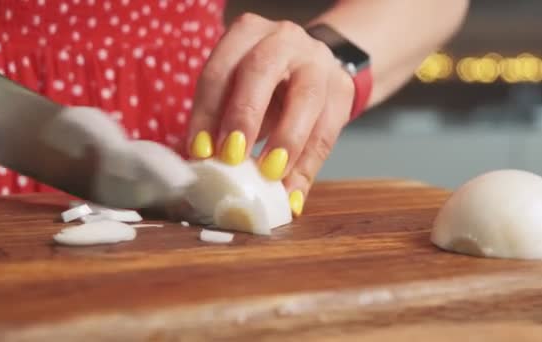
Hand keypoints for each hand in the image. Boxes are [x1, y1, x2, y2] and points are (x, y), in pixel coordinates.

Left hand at [186, 13, 354, 216]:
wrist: (315, 70)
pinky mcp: (342, 89)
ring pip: (306, 98)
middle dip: (244, 117)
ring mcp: (318, 61)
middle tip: (232, 157)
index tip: (200, 151)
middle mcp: (283, 39)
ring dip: (286, 141)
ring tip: (269, 176)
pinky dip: (309, 166)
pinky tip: (293, 193)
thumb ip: (219, 120)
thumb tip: (199, 163)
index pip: (220, 71)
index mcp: (247, 33)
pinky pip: (328, 130)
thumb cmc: (265, 87)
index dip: (206, 112)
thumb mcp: (238, 92)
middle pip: (261, 72)